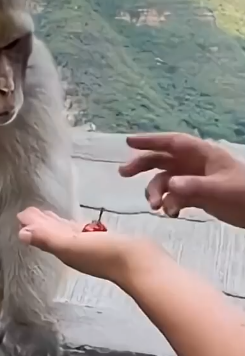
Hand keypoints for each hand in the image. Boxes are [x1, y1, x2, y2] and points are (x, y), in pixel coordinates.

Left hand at [17, 207, 154, 283]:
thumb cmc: (104, 254)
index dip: (34, 225)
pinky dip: (77, 226)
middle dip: (43, 223)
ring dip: (58, 224)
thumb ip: (47, 238)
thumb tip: (22, 233)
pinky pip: (85, 232)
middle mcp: (75, 249)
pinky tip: (82, 225)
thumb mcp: (70, 244)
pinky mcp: (107, 242)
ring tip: (50, 215)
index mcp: (64, 249)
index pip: (44, 234)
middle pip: (54, 233)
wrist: (139, 262)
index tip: (22, 214)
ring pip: (69, 232)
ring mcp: (91, 246)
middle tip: (31, 212)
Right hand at [119, 132, 244, 227]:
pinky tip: (171, 214)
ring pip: (165, 181)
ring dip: (156, 193)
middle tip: (123, 173)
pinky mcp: (197, 196)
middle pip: (162, 159)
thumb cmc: (244, 194)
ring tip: (155, 208)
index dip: (150, 141)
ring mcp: (194, 180)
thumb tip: (168, 185)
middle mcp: (194, 164)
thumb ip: (193, 186)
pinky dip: (170, 205)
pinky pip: (175, 197)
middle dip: (142, 165)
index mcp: (202, 154)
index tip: (129, 142)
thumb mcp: (220, 189)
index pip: (172, 143)